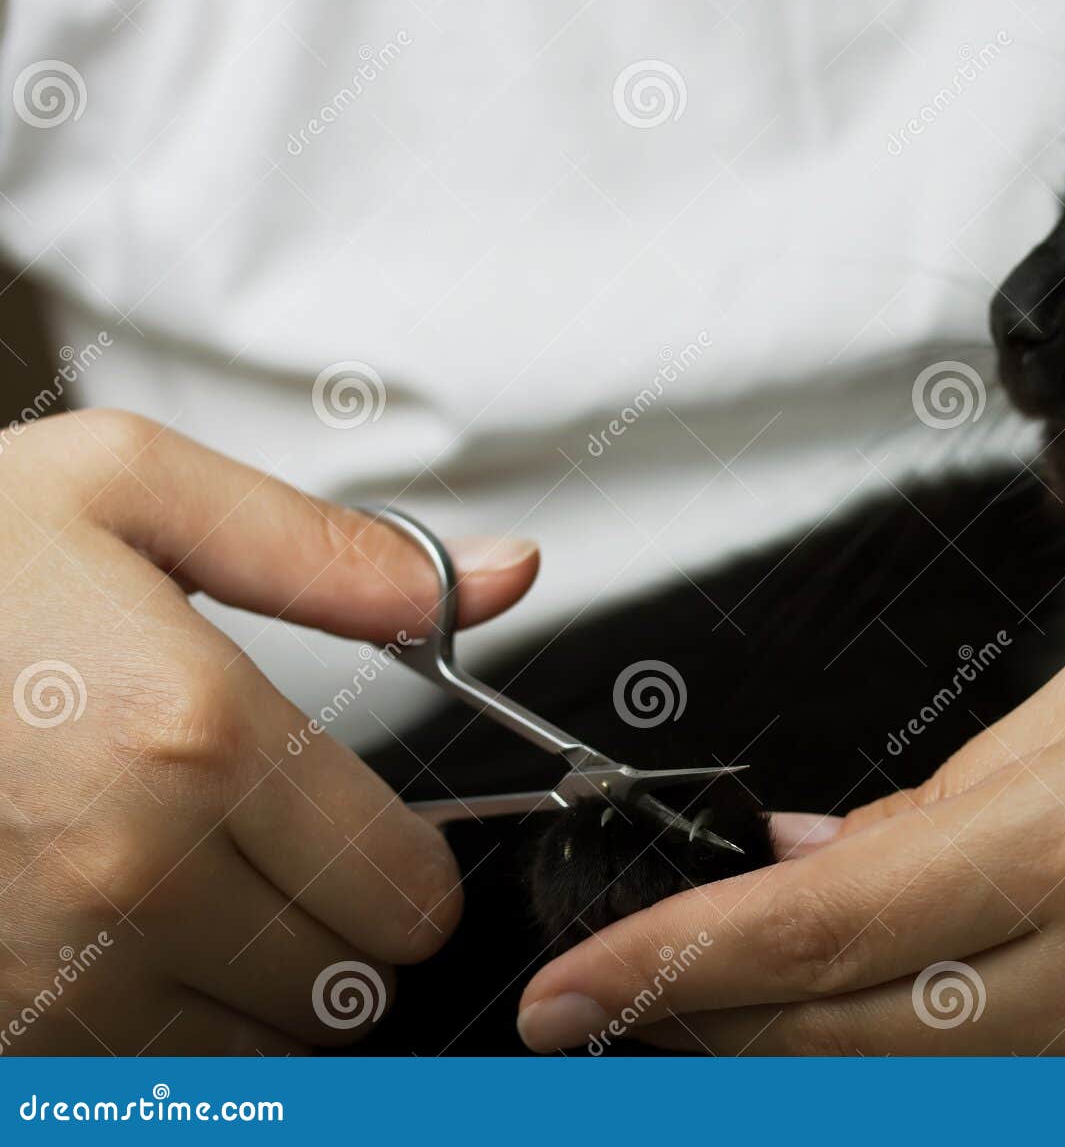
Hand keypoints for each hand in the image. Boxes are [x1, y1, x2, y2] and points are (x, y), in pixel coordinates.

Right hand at [0, 410, 538, 1052]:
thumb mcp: (135, 490)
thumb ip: (337, 555)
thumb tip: (505, 578)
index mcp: (193, 738)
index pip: (404, 894)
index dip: (410, 872)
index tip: (375, 842)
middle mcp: (125, 876)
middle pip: (345, 991)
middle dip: (343, 935)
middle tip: (283, 863)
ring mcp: (42, 975)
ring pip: (252, 1061)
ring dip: (255, 997)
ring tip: (193, 897)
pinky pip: (139, 1087)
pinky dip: (161, 1037)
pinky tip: (125, 946)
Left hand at [517, 559, 1064, 1053]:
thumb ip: (949, 801)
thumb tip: (818, 868)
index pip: (817, 927)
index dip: (671, 965)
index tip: (568, 991)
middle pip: (842, 1036)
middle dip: (699, 1031)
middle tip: (600, 1014)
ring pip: (915, 1088)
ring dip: (785, 1057)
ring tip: (693, 1022)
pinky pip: (1015, 1095)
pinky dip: (910, 1066)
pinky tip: (853, 1025)